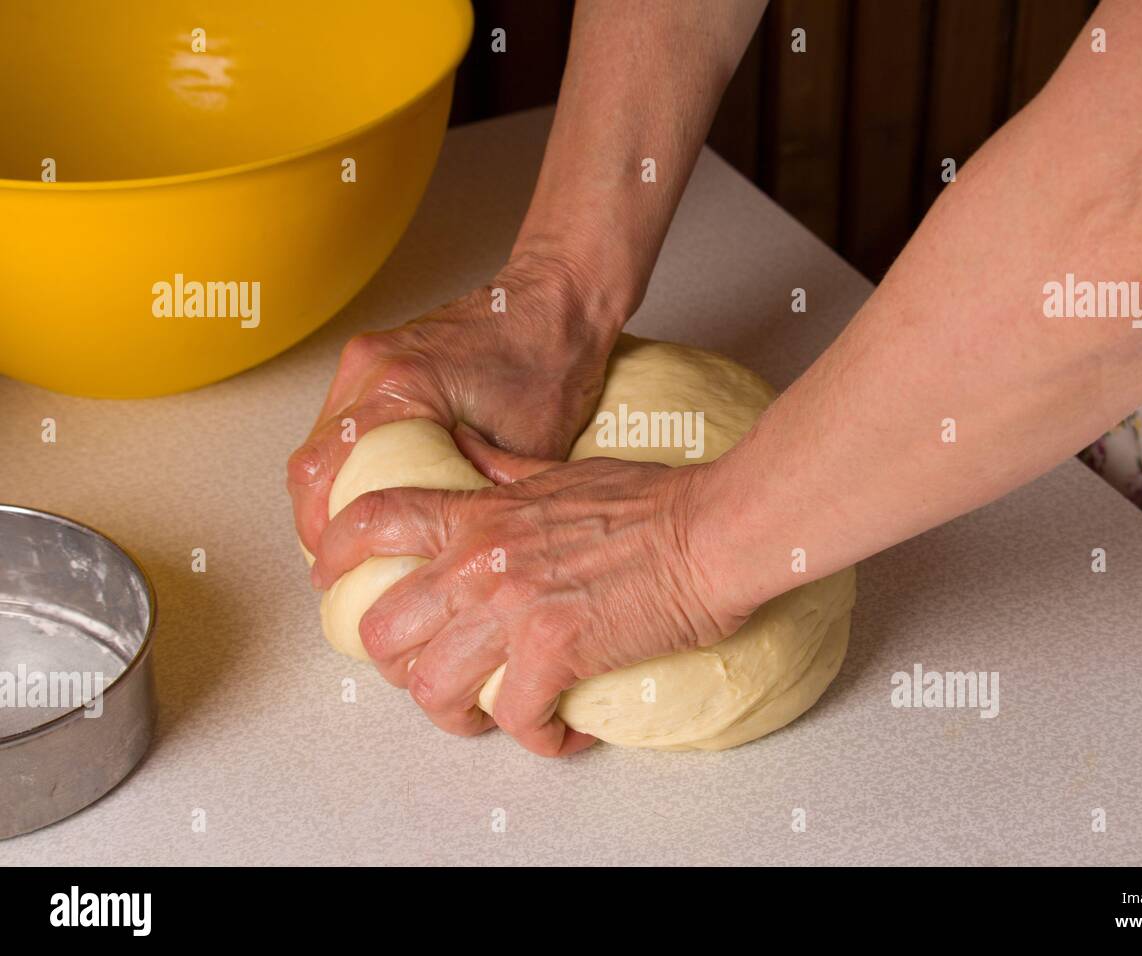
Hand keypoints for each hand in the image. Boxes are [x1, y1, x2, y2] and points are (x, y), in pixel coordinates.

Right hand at [287, 253, 620, 554]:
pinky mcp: (382, 357)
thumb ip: (481, 501)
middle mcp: (372, 366)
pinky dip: (348, 460)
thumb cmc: (550, 362)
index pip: (321, 469)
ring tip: (352, 535)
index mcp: (400, 388)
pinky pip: (344, 419)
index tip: (332, 565)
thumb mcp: (524, 451)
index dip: (317, 527)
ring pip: (322, 439)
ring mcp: (371, 357)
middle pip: (309, 458)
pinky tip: (371, 491)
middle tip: (337, 561)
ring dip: (329, 489)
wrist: (558, 303)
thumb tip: (457, 552)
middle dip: (316, 517)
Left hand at [309, 427, 746, 756]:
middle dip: (394, 666)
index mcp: (480, 515)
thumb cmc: (652, 500)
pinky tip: (562, 731)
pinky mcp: (556, 652)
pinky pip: (517, 719)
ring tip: (487, 717)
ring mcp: (512, 609)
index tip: (331, 582)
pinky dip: (538, 738)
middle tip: (428, 674)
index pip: (373, 522)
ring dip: (455, 716)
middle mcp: (480, 562)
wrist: (711, 530)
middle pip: (384, 629)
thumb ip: (504, 471)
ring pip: (432, 688)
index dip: (334, 554)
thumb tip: (466, 454)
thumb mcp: (562, 470)